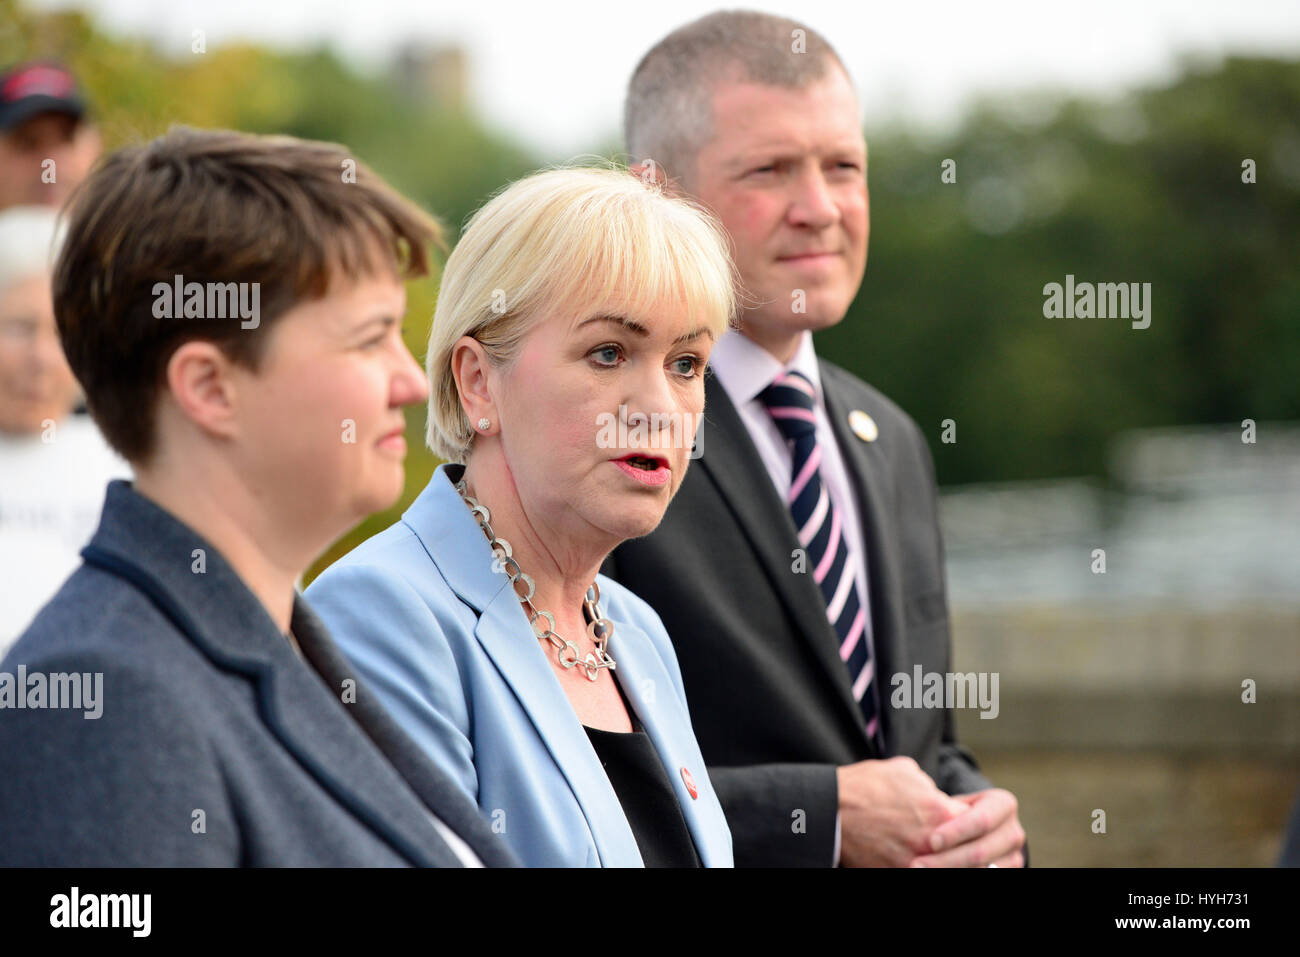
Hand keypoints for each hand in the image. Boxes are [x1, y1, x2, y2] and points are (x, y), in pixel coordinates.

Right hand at [836, 756, 968, 866]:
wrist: (830, 810)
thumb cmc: (866, 786)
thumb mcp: (905, 771)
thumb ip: (931, 787)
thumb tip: (941, 797)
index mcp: (942, 812)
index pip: (978, 824)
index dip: (975, 824)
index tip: (970, 824)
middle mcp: (933, 842)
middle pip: (969, 854)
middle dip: (967, 849)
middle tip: (962, 846)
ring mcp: (916, 863)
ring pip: (949, 867)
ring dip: (948, 861)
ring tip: (941, 855)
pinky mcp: (898, 873)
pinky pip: (922, 872)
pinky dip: (924, 866)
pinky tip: (923, 861)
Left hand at [908, 788, 1024, 866]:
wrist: (975, 829)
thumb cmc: (955, 811)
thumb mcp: (954, 803)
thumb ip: (941, 805)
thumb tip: (916, 800)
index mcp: (1003, 805)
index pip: (981, 821)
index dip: (957, 832)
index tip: (932, 841)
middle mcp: (1014, 832)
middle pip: (980, 852)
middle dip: (946, 860)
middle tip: (916, 865)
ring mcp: (1014, 857)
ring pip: (982, 870)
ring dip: (948, 872)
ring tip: (920, 871)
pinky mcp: (1010, 873)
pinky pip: (985, 878)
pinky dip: (957, 877)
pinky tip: (933, 876)